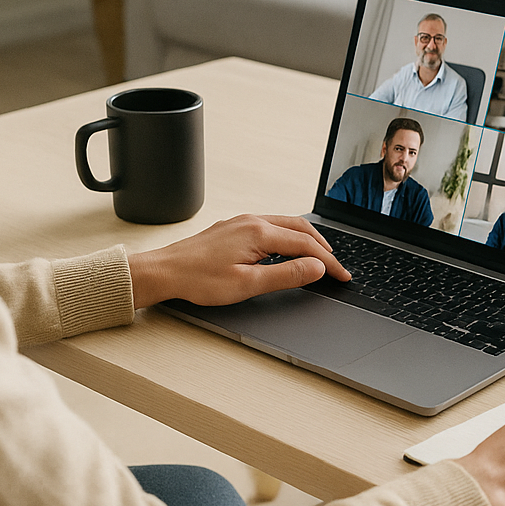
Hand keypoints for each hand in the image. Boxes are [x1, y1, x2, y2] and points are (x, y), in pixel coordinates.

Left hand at [128, 214, 350, 307]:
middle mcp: (252, 221)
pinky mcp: (232, 227)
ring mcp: (241, 222)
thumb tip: (316, 268)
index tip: (341, 276)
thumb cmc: (198, 280)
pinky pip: (270, 225)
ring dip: (306, 239)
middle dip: (322, 246)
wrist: (163, 271)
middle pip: (300, 228)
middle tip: (334, 266)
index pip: (306, 245)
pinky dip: (288, 236)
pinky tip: (286, 248)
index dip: (328, 262)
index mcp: (259, 233)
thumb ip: (286, 275)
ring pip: (285, 224)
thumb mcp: (247, 284)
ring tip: (317, 256)